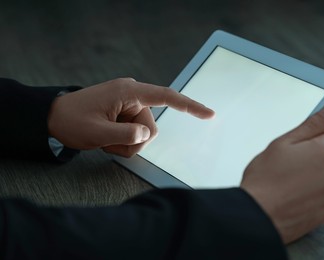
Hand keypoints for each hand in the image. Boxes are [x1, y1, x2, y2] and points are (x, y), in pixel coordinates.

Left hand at [48, 78, 213, 156]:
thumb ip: (127, 135)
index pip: (167, 97)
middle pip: (151, 127)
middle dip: (134, 141)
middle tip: (109, 143)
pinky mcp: (124, 113)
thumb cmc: (71, 121)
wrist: (51, 118)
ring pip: (143, 134)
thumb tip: (146, 135)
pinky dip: (122, 141)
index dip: (190, 106)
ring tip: (104, 140)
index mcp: (128, 92)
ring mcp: (128, 104)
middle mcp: (132, 95)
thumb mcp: (98, 133)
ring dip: (126, 143)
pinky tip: (106, 138)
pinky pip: (134, 133)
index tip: (209, 114)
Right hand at [241, 103, 323, 243]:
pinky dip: (307, 196)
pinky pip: (318, 198)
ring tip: (284, 184)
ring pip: (321, 178)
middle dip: (308, 158)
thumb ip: (311, 125)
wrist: (257, 215)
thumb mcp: (283, 143)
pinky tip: (289, 197)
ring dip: (308, 179)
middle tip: (284, 166)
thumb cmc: (265, 180)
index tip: (295, 146)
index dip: (307, 138)